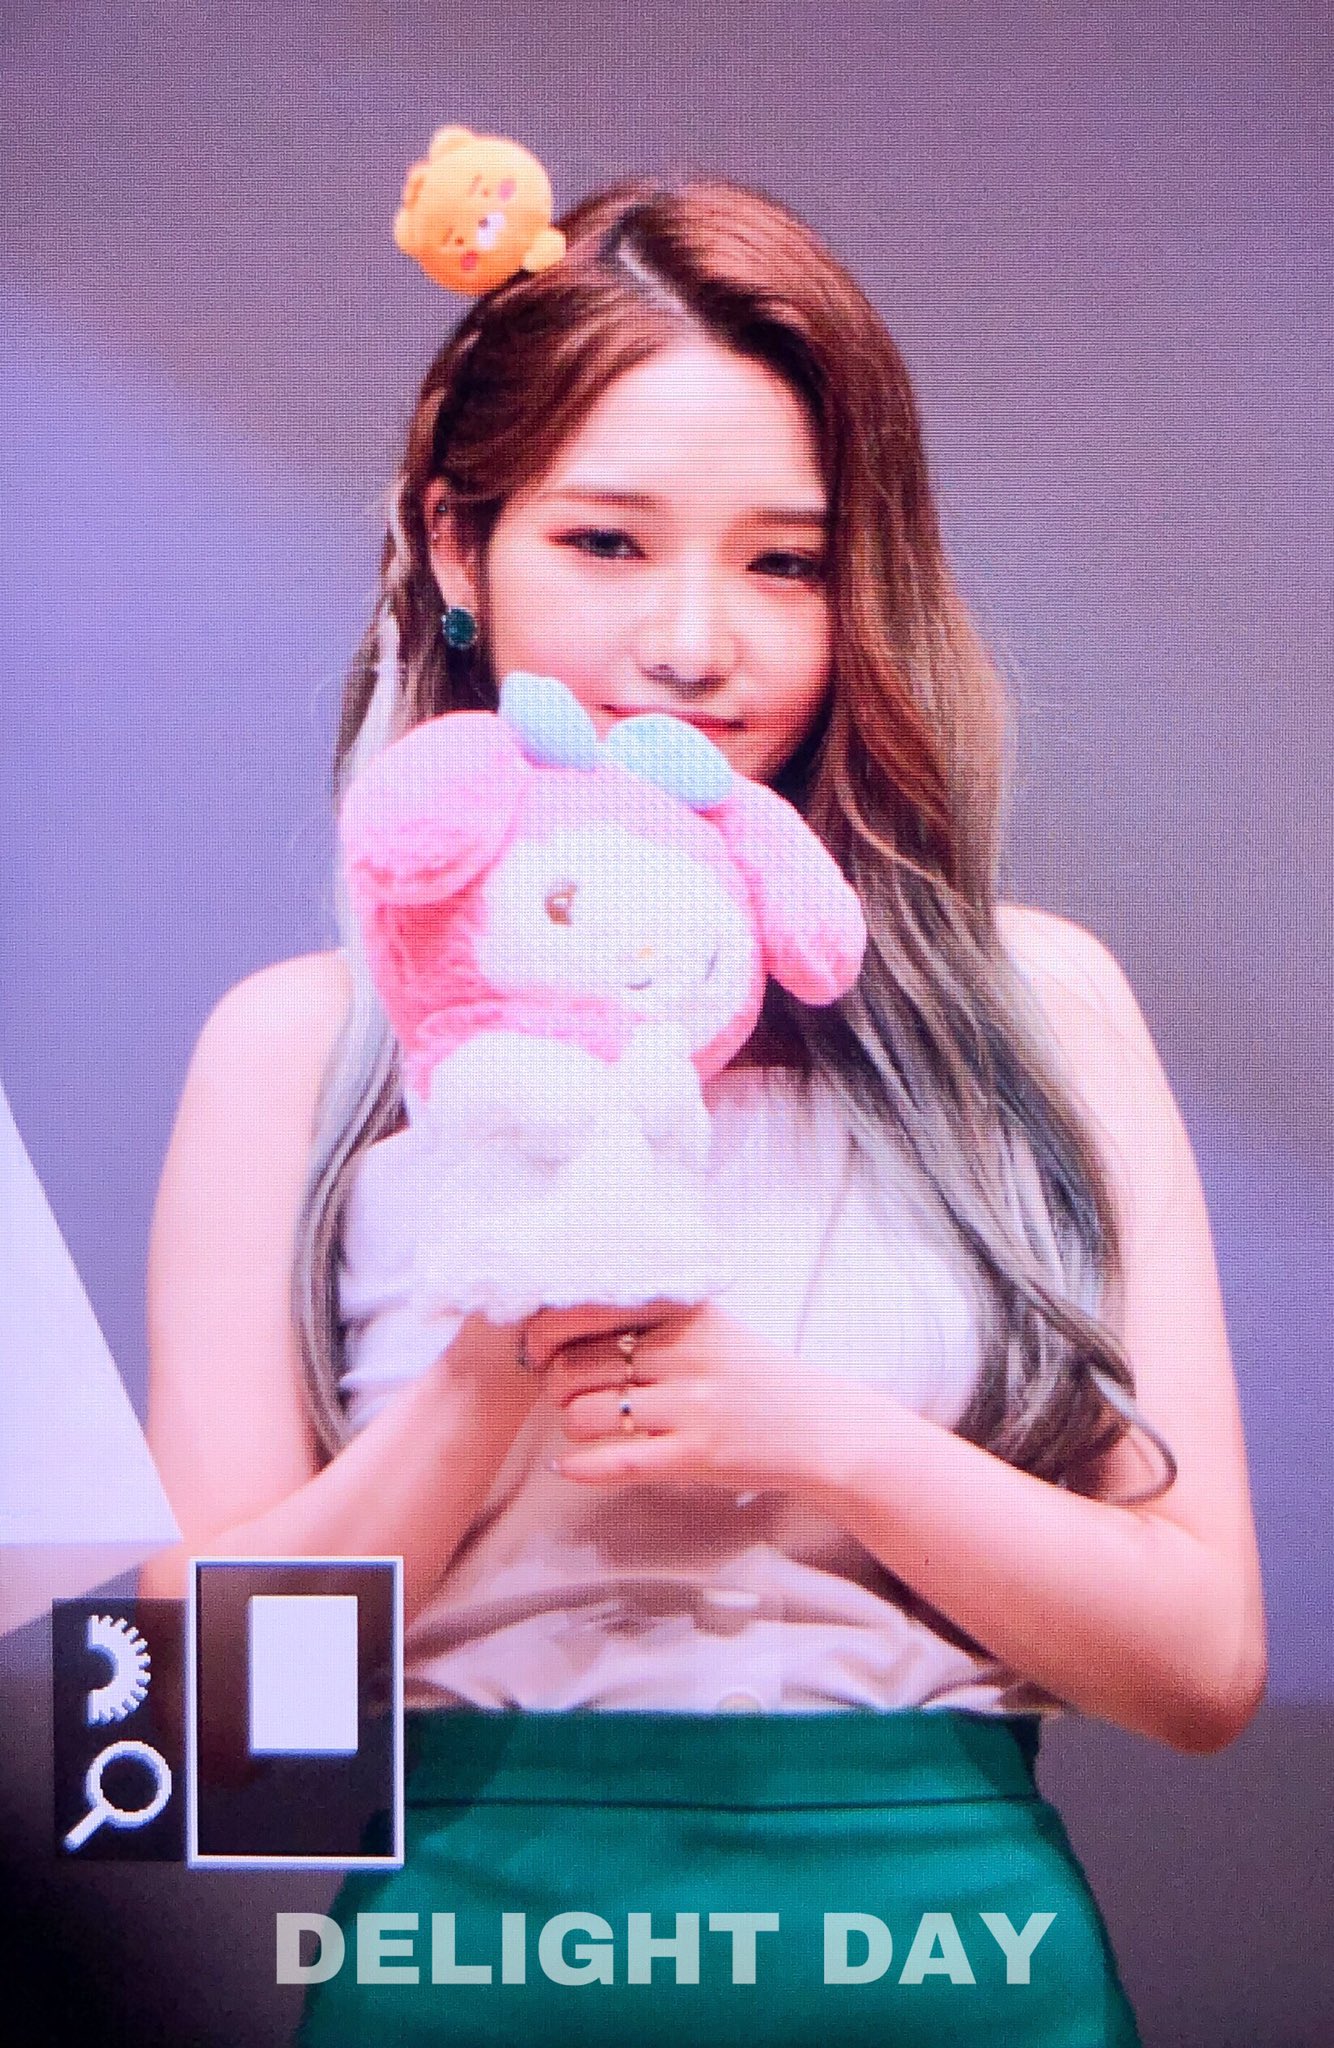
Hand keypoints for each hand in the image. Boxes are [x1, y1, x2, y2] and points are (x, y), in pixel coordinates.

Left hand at [522, 1299, 845, 1496]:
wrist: (820, 1426)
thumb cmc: (754, 1376)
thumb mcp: (708, 1327)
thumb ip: (650, 1319)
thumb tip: (562, 1322)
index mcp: (682, 1311)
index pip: (585, 1311)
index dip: (543, 1334)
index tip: (536, 1351)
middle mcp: (684, 1351)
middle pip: (575, 1366)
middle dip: (556, 1387)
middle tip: (566, 1397)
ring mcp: (692, 1404)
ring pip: (586, 1413)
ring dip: (573, 1426)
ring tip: (586, 1428)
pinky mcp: (698, 1453)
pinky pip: (618, 1461)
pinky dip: (582, 1467)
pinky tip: (566, 1467)